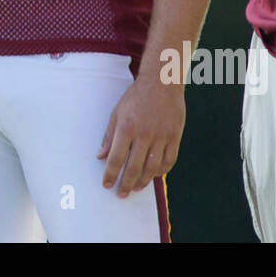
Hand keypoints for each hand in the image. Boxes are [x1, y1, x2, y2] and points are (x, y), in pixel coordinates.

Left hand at [97, 74, 185, 195]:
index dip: (110, 174)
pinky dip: (161, 171)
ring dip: (143, 181)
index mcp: (127, 127)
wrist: (162, 83)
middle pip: (134, 167)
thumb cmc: (136, 97)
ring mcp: (162, 136)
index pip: (116, 158)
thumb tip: (100, 157)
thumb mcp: (117, 113)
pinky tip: (153, 175)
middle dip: (126, 184)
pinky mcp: (175, 136)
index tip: (106, 185)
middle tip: (121, 194)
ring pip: (152, 168)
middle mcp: (144, 134)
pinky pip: (169, 161)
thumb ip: (109, 136)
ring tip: (136, 188)